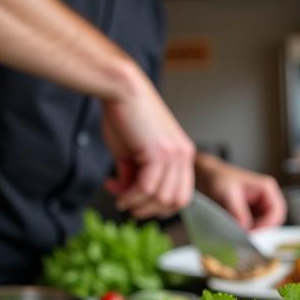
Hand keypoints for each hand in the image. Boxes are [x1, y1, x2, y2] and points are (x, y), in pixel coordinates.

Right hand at [100, 74, 195, 219]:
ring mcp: (174, 154)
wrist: (120, 89)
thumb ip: (135, 176)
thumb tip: (129, 196)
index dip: (160, 207)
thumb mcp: (132, 153)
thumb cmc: (124, 116)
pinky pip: (146, 188)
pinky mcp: (159, 152)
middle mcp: (184, 155)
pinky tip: (115, 188)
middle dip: (149, 210)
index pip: (183, 195)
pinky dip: (129, 195)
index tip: (138, 204)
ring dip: (135, 203)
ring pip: (159, 198)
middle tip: (127, 206)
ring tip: (118, 196)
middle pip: (175, 202)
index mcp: (183, 154)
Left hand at [195, 153, 286, 228]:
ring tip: (237, 234)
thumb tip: (245, 230)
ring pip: (262, 226)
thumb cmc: (218, 178)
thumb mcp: (228, 194)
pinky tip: (235, 231)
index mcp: (266, 188)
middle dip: (259, 230)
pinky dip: (246, 231)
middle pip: (272, 221)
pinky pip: (253, 227)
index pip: (277, 211)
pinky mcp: (250, 214)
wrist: (206, 177)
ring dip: (252, 232)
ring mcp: (258, 207)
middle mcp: (266, 197)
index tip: (253, 233)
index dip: (267, 225)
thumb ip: (237, 212)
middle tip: (244, 237)